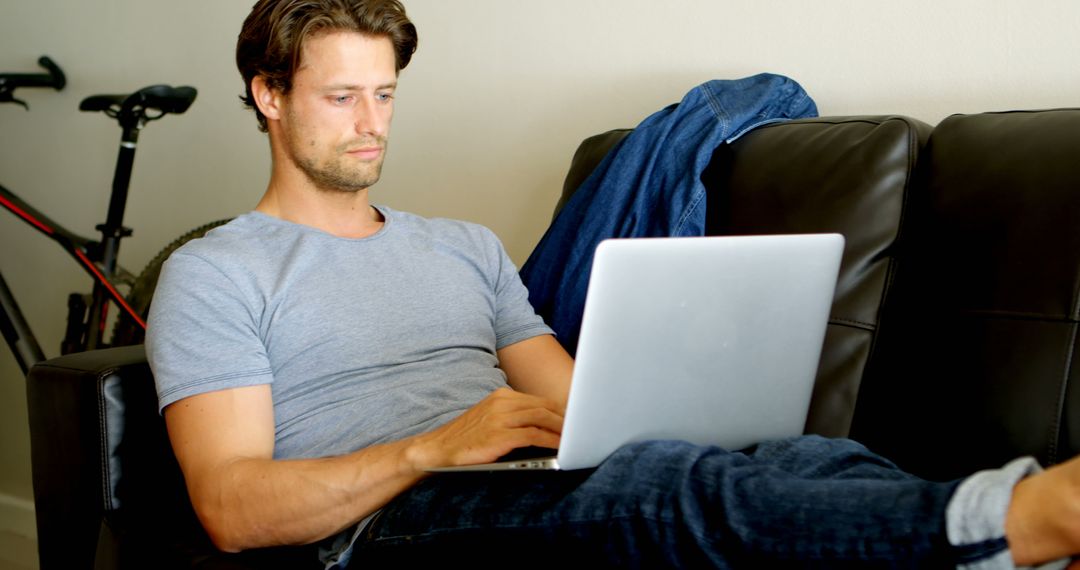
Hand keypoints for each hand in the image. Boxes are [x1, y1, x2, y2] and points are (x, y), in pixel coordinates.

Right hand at [408, 388, 563, 469]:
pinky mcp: (500, 435)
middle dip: (566, 419)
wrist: (437, 451)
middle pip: (545, 407)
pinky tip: (560, 448)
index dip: (560, 410)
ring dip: (562, 430)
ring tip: (576, 439)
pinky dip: (550, 441)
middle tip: (583, 430)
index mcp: (501, 395)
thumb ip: (514, 417)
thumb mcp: (490, 419)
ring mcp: (500, 418)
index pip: (539, 400)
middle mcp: (502, 402)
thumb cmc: (466, 439)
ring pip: (542, 418)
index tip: (576, 419)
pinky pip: (533, 436)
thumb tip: (544, 424)